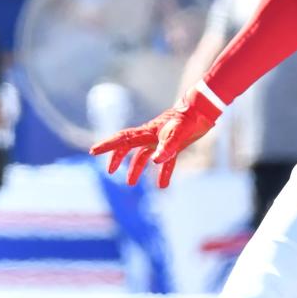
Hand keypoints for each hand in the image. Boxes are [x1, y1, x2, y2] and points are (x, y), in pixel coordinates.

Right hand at [89, 88, 217, 187]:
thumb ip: (167, 147)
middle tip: (110, 171)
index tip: (93, 151)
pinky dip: (163, 173)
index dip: (107, 146)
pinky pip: (165, 161)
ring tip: (131, 184)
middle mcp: (151, 136)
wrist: (203, 111)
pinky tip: (163, 186)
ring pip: (143, 155)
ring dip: (136, 168)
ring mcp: (161, 140)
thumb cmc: (189, 119)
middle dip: (117, 158)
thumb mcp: (178, 133)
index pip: (123, 139)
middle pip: (128, 147)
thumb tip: (155, 161)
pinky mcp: (174, 144)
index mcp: (147, 132)